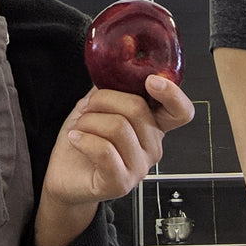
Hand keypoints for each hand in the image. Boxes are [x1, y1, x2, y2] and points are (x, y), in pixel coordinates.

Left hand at [44, 76, 193, 207]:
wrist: (64, 174)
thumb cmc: (84, 139)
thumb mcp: (99, 105)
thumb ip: (113, 85)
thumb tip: (118, 62)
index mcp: (153, 125)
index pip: (181, 111)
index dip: (172, 94)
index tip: (151, 81)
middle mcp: (152, 147)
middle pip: (137, 109)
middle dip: (103, 100)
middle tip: (87, 108)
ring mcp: (139, 168)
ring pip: (118, 127)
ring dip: (89, 121)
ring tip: (79, 127)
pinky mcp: (120, 183)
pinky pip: (104, 151)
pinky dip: (84, 140)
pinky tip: (75, 139)